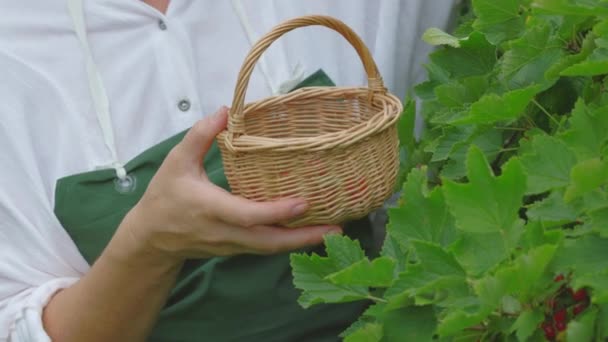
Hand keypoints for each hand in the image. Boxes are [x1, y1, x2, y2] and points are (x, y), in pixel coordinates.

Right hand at [120, 107, 340, 262]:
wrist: (152, 238)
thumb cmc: (165, 197)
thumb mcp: (176, 161)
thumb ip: (200, 135)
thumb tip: (225, 110)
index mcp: (211, 209)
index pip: (248, 215)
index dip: (276, 211)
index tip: (304, 202)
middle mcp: (226, 232)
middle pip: (270, 241)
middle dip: (304, 236)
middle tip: (337, 228)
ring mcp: (233, 245)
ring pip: (272, 248)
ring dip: (302, 241)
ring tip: (334, 231)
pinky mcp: (237, 249)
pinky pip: (267, 248)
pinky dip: (289, 241)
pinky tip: (309, 231)